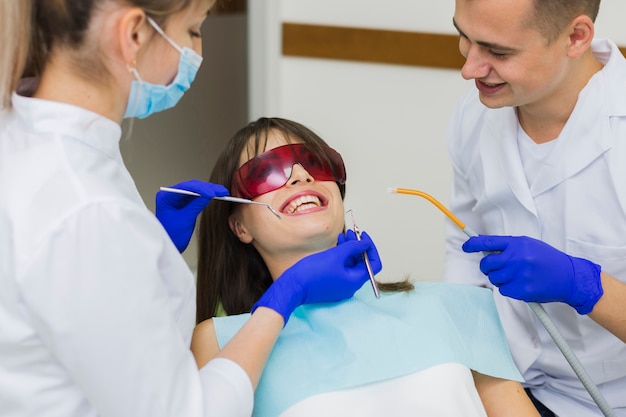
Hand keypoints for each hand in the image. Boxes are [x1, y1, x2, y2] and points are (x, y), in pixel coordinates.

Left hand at [155, 179, 228, 252]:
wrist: (169, 246)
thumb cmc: (171, 236)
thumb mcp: (185, 220)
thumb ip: (196, 206)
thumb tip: (209, 195)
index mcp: (166, 197)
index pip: (185, 188)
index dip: (201, 189)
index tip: (213, 193)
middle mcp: (171, 195)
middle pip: (192, 186)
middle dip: (207, 188)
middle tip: (221, 191)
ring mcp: (178, 199)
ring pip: (196, 190)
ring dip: (209, 191)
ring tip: (222, 192)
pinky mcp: (184, 203)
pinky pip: (197, 196)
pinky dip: (206, 196)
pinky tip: (216, 195)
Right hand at [252, 230, 381, 323]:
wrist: (294, 285)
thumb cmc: (313, 272)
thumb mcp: (336, 255)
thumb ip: (354, 247)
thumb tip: (365, 243)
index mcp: (356, 281)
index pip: (374, 264)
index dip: (371, 248)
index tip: (363, 236)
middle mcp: (351, 286)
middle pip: (362, 263)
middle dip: (358, 246)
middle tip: (352, 232)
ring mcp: (341, 286)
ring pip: (351, 265)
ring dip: (349, 250)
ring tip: (342, 236)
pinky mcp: (332, 284)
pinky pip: (342, 269)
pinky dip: (341, 257)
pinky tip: (336, 245)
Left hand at [462, 235, 602, 314]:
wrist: (569, 277)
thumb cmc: (548, 260)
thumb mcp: (529, 245)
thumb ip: (508, 246)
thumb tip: (484, 247)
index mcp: (517, 244)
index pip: (488, 242)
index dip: (473, 244)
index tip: (466, 246)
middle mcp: (517, 258)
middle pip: (486, 264)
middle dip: (487, 266)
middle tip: (497, 267)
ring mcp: (519, 275)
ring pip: (494, 278)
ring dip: (500, 278)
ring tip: (516, 275)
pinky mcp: (522, 290)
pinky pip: (503, 290)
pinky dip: (508, 289)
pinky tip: (522, 284)